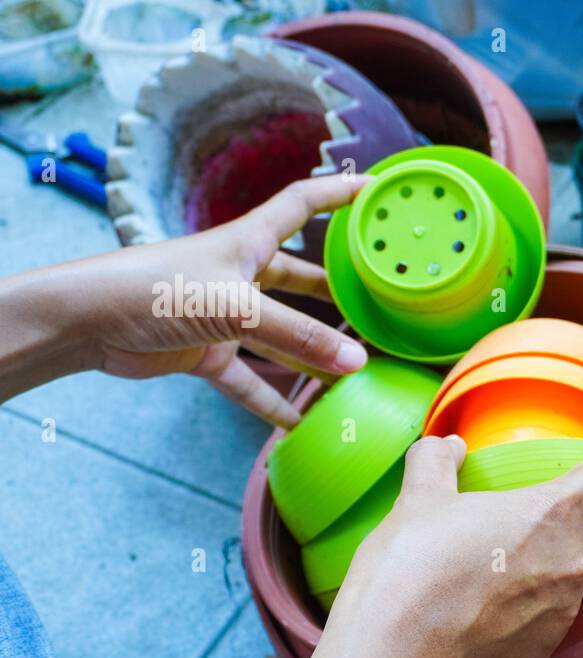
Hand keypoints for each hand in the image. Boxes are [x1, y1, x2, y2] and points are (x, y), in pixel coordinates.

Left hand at [2, 175, 368, 426]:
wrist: (86, 322)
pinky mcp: (205, 350)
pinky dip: (270, 400)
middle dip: (334, 289)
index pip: (303, 204)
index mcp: (248, 242)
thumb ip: (298, 338)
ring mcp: (222, 314)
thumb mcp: (237, 309)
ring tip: (350, 369)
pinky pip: (248, 378)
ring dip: (310, 353)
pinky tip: (295, 422)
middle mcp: (238, 274)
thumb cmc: (155, 291)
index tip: (375, 190)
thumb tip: (356, 363)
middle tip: (374, 300)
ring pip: (279, 333)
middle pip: (298, 276)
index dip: (339, 193)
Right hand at [320, 436, 582, 657]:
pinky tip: (481, 626)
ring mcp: (558, 617)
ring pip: (575, 605)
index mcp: (550, 513)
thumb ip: (438, 462)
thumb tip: (446, 446)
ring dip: (552, 596)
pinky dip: (521, 630)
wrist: (396, 644)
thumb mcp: (419, 497)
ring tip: (498, 593)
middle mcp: (569, 565)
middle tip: (563, 554)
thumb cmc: (413, 562)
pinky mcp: (537, 656)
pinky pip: (540, 637)